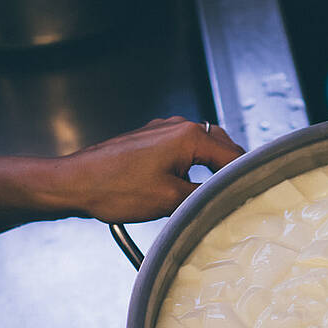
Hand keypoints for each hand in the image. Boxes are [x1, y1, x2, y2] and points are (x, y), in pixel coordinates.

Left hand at [64, 116, 244, 223]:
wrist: (75, 182)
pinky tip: (185, 186)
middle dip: (229, 169)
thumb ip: (204, 196)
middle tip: (234, 195)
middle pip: (220, 145)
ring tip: (210, 193)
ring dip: (210, 167)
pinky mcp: (148, 140)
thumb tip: (221, 197)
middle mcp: (177, 127)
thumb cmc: (114, 188)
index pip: (233, 156)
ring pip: (200, 146)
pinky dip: (191, 165)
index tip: (251, 194)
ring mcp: (160, 131)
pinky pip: (181, 149)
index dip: (244, 177)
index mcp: (188, 136)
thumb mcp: (170, 200)